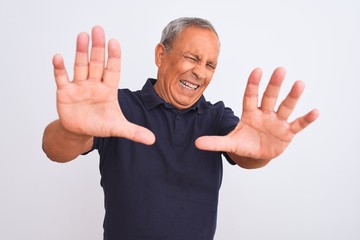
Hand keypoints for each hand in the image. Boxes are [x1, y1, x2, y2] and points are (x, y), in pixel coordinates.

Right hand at [53, 26, 154, 144]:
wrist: (80, 131)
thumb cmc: (100, 125)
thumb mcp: (117, 128)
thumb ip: (134, 132)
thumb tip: (152, 140)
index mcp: (108, 89)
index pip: (112, 70)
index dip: (114, 57)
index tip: (115, 42)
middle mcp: (94, 84)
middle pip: (96, 63)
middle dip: (98, 48)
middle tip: (98, 30)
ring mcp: (79, 86)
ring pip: (80, 66)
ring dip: (81, 52)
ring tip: (82, 36)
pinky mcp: (65, 92)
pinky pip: (62, 78)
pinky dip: (59, 69)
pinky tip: (58, 57)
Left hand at [195, 67, 318, 164]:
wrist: (256, 154)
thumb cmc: (244, 143)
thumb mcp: (230, 143)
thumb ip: (215, 142)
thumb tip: (196, 143)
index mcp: (249, 113)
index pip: (250, 96)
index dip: (253, 84)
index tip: (257, 70)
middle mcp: (264, 114)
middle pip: (269, 97)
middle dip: (274, 85)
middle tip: (280, 69)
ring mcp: (277, 122)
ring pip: (285, 107)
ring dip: (292, 96)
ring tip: (299, 83)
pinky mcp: (287, 133)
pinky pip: (298, 124)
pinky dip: (306, 119)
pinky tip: (315, 111)